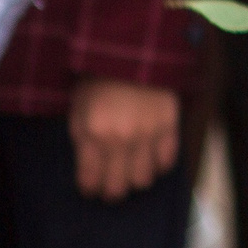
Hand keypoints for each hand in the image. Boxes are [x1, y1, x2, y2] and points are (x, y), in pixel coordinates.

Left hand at [70, 79, 179, 200]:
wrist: (132, 55)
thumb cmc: (99, 84)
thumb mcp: (78, 112)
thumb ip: (83, 142)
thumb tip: (90, 171)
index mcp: (93, 134)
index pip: (90, 181)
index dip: (89, 189)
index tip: (91, 187)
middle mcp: (121, 139)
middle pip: (118, 188)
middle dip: (111, 192)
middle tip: (111, 186)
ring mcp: (148, 134)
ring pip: (143, 180)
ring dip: (136, 179)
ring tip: (132, 170)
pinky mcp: (169, 126)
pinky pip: (167, 162)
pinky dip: (159, 165)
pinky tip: (151, 157)